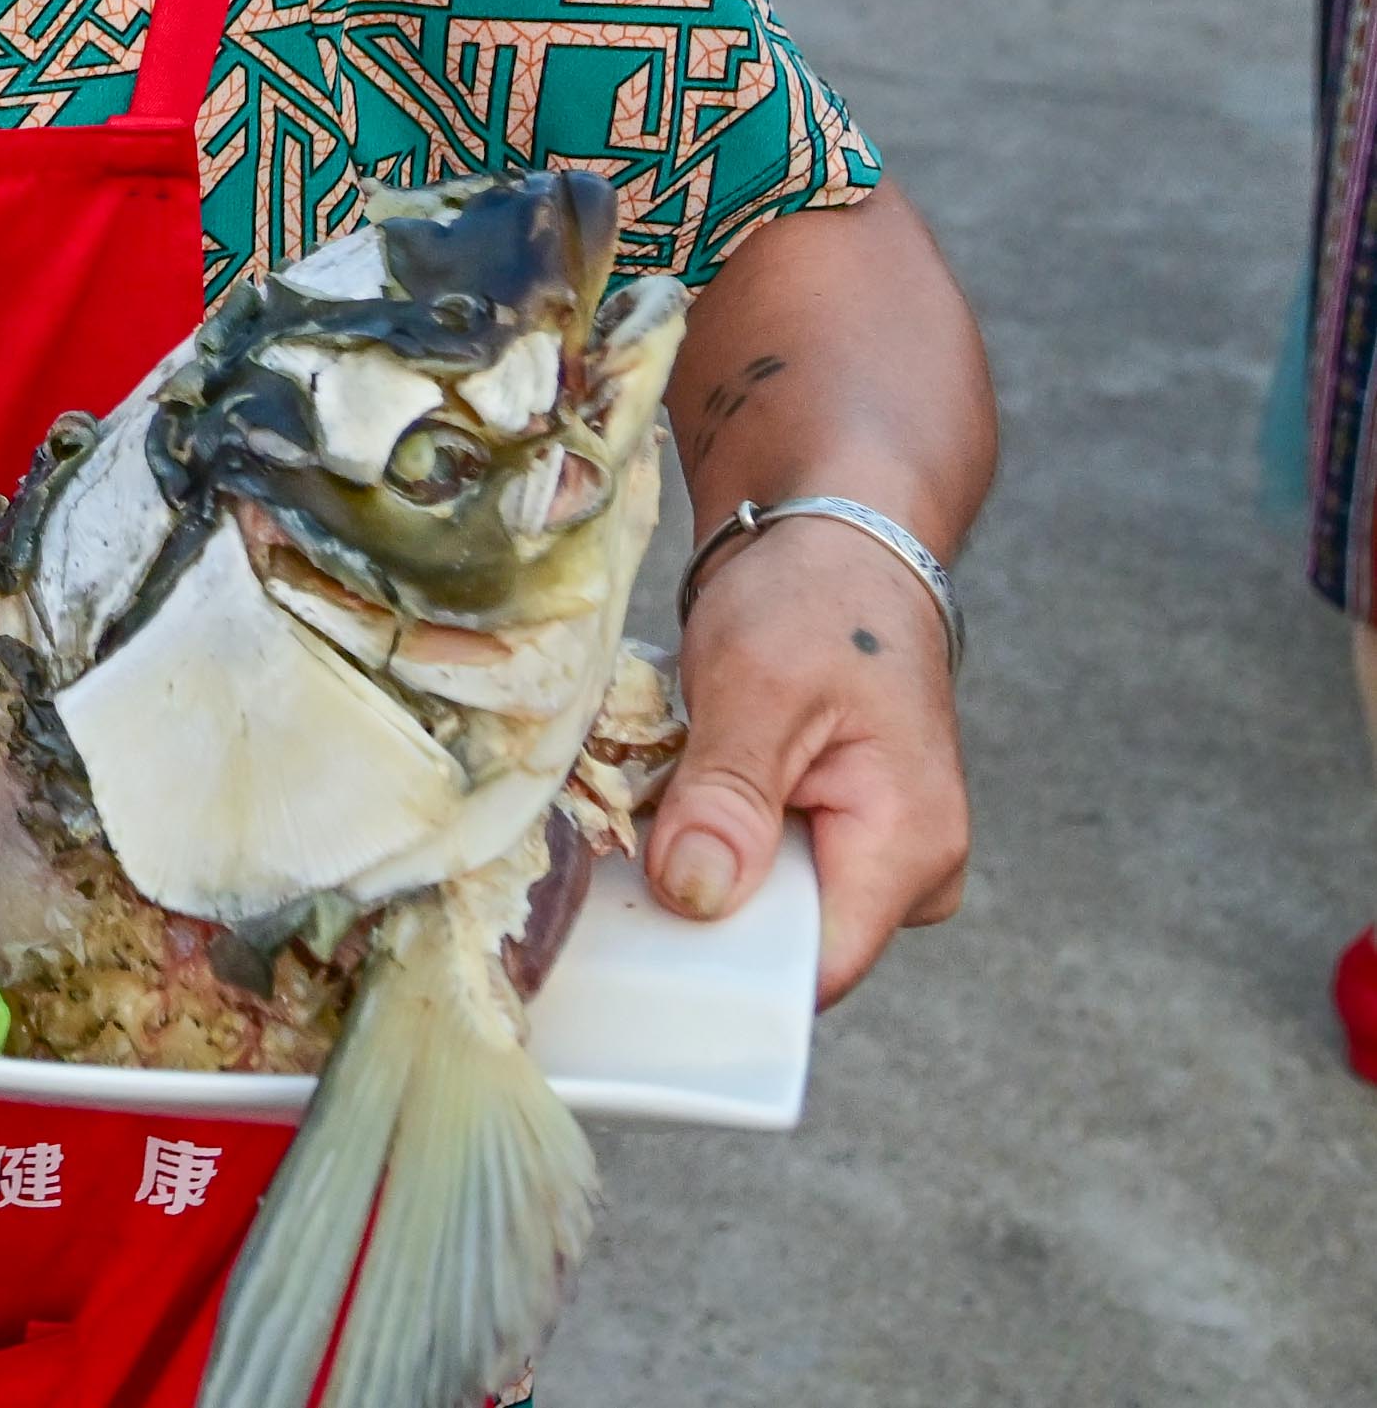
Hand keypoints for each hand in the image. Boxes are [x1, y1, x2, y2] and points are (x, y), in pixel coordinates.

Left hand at [652, 512, 968, 1000]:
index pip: (814, 969)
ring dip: (684, 866)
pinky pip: (748, 870)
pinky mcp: (820, 835)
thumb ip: (733, 795)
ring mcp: (861, 857)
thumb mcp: (761, 684)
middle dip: (691, 910)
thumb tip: (699, 896)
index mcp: (909, 848)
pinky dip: (694, 838)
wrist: (834, 545)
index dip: (724, 969)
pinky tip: (653, 801)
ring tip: (629, 813)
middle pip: (778, 946)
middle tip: (605, 861)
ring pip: (752, 907)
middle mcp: (901, 873)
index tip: (631, 941)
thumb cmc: (814, 602)